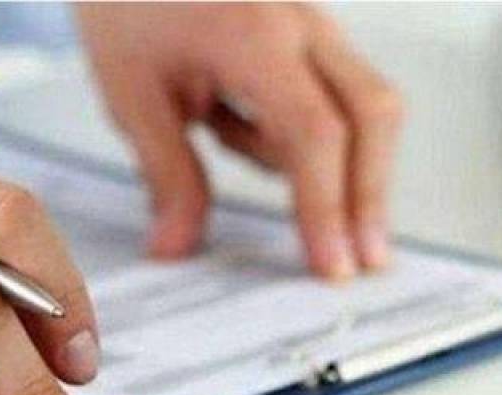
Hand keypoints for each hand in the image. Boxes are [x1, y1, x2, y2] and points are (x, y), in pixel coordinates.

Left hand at [76, 2, 403, 279]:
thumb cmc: (129, 0)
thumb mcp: (133, 94)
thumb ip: (167, 174)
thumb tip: (180, 244)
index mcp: (254, 34)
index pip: (315, 132)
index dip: (328, 206)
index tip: (331, 263)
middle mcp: (301, 22)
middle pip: (372, 116)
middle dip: (371, 196)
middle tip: (361, 259)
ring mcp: (314, 24)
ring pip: (363, 107)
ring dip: (323, 159)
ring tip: (219, 130)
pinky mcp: (313, 36)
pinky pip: (336, 97)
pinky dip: (307, 136)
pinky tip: (232, 118)